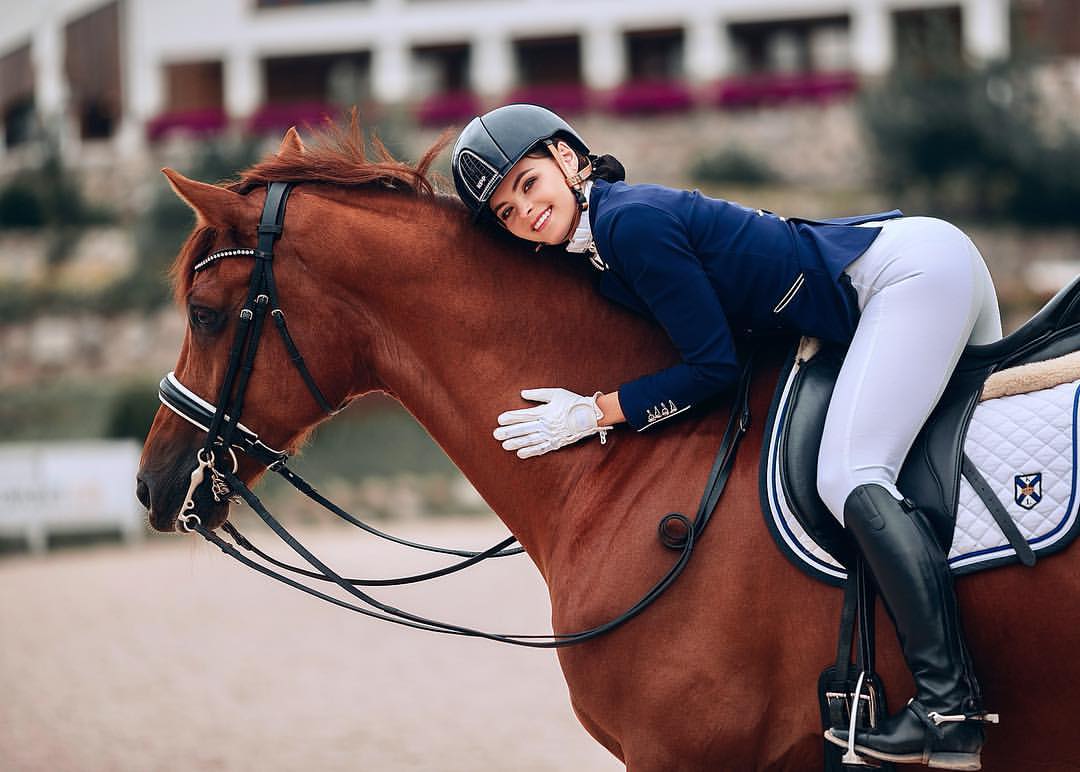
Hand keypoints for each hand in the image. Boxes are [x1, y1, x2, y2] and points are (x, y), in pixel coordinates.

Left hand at [493, 388, 610, 458]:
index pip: (524, 415)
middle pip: (524, 429)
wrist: (591, 415)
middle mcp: (546, 425)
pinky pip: (541, 449)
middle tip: (496, 435)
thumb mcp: (556, 393)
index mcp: (545, 411)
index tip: (500, 419)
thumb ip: (538, 394)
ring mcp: (551, 435)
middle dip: (508, 432)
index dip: (511, 417)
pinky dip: (530, 452)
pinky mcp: (556, 443)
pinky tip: (520, 454)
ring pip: (530, 440)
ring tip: (504, 445)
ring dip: (516, 443)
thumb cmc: (573, 402)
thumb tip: (523, 393)